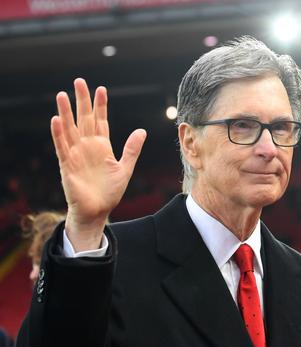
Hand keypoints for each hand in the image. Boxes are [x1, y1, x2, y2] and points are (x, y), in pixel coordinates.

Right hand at [51, 78, 146, 250]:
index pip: (100, 121)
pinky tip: (57, 119)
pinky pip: (62, 147)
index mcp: (101, 147)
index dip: (100, 106)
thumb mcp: (125, 168)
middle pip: (83, 119)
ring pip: (70, 129)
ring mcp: (76, 155)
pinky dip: (59, 134)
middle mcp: (87, 147)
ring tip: (63, 95)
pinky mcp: (67, 165)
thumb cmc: (109, 192)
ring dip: (66, 113)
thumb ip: (131, 150)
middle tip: (79, 81)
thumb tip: (142, 131)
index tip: (101, 89)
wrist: (98, 211)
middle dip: (82, 101)